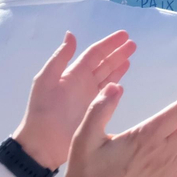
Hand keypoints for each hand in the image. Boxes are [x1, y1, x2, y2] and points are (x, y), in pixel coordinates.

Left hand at [11, 31, 135, 168]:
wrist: (43, 142)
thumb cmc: (44, 110)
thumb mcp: (46, 80)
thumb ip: (60, 58)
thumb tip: (71, 34)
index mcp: (72, 73)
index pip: (94, 53)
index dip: (109, 44)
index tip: (124, 35)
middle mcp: (83, 82)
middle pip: (105, 63)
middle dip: (118, 53)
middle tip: (133, 44)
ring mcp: (90, 97)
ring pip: (108, 76)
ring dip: (119, 66)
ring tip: (131, 57)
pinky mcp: (95, 110)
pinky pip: (109, 94)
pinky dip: (116, 86)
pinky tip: (123, 82)